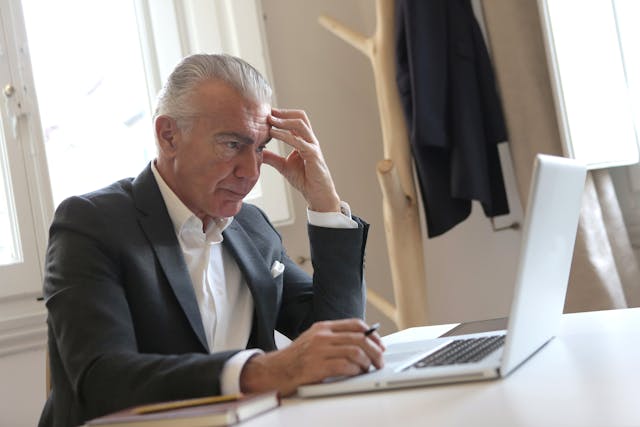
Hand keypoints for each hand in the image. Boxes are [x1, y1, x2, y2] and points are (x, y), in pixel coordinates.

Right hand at [239, 319, 384, 395]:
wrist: (274, 370)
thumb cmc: (295, 358)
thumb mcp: (313, 340)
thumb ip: (333, 338)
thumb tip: (360, 343)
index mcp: (323, 327)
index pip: (355, 324)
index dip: (372, 334)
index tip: (379, 344)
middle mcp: (322, 336)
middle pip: (359, 338)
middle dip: (375, 351)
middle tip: (380, 361)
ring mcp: (319, 350)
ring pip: (355, 351)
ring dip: (367, 362)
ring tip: (368, 369)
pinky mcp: (317, 366)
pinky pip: (345, 366)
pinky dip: (355, 371)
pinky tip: (356, 374)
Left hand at [263, 108, 340, 212]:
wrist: (317, 193)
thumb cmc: (304, 179)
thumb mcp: (283, 166)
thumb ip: (272, 158)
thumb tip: (258, 152)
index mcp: (304, 140)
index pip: (295, 120)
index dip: (282, 114)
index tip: (266, 113)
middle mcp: (310, 140)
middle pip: (300, 117)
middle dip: (283, 113)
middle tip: (267, 112)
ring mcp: (312, 146)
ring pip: (300, 125)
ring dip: (284, 121)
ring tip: (270, 120)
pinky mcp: (313, 155)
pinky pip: (299, 141)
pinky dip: (285, 136)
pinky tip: (273, 134)